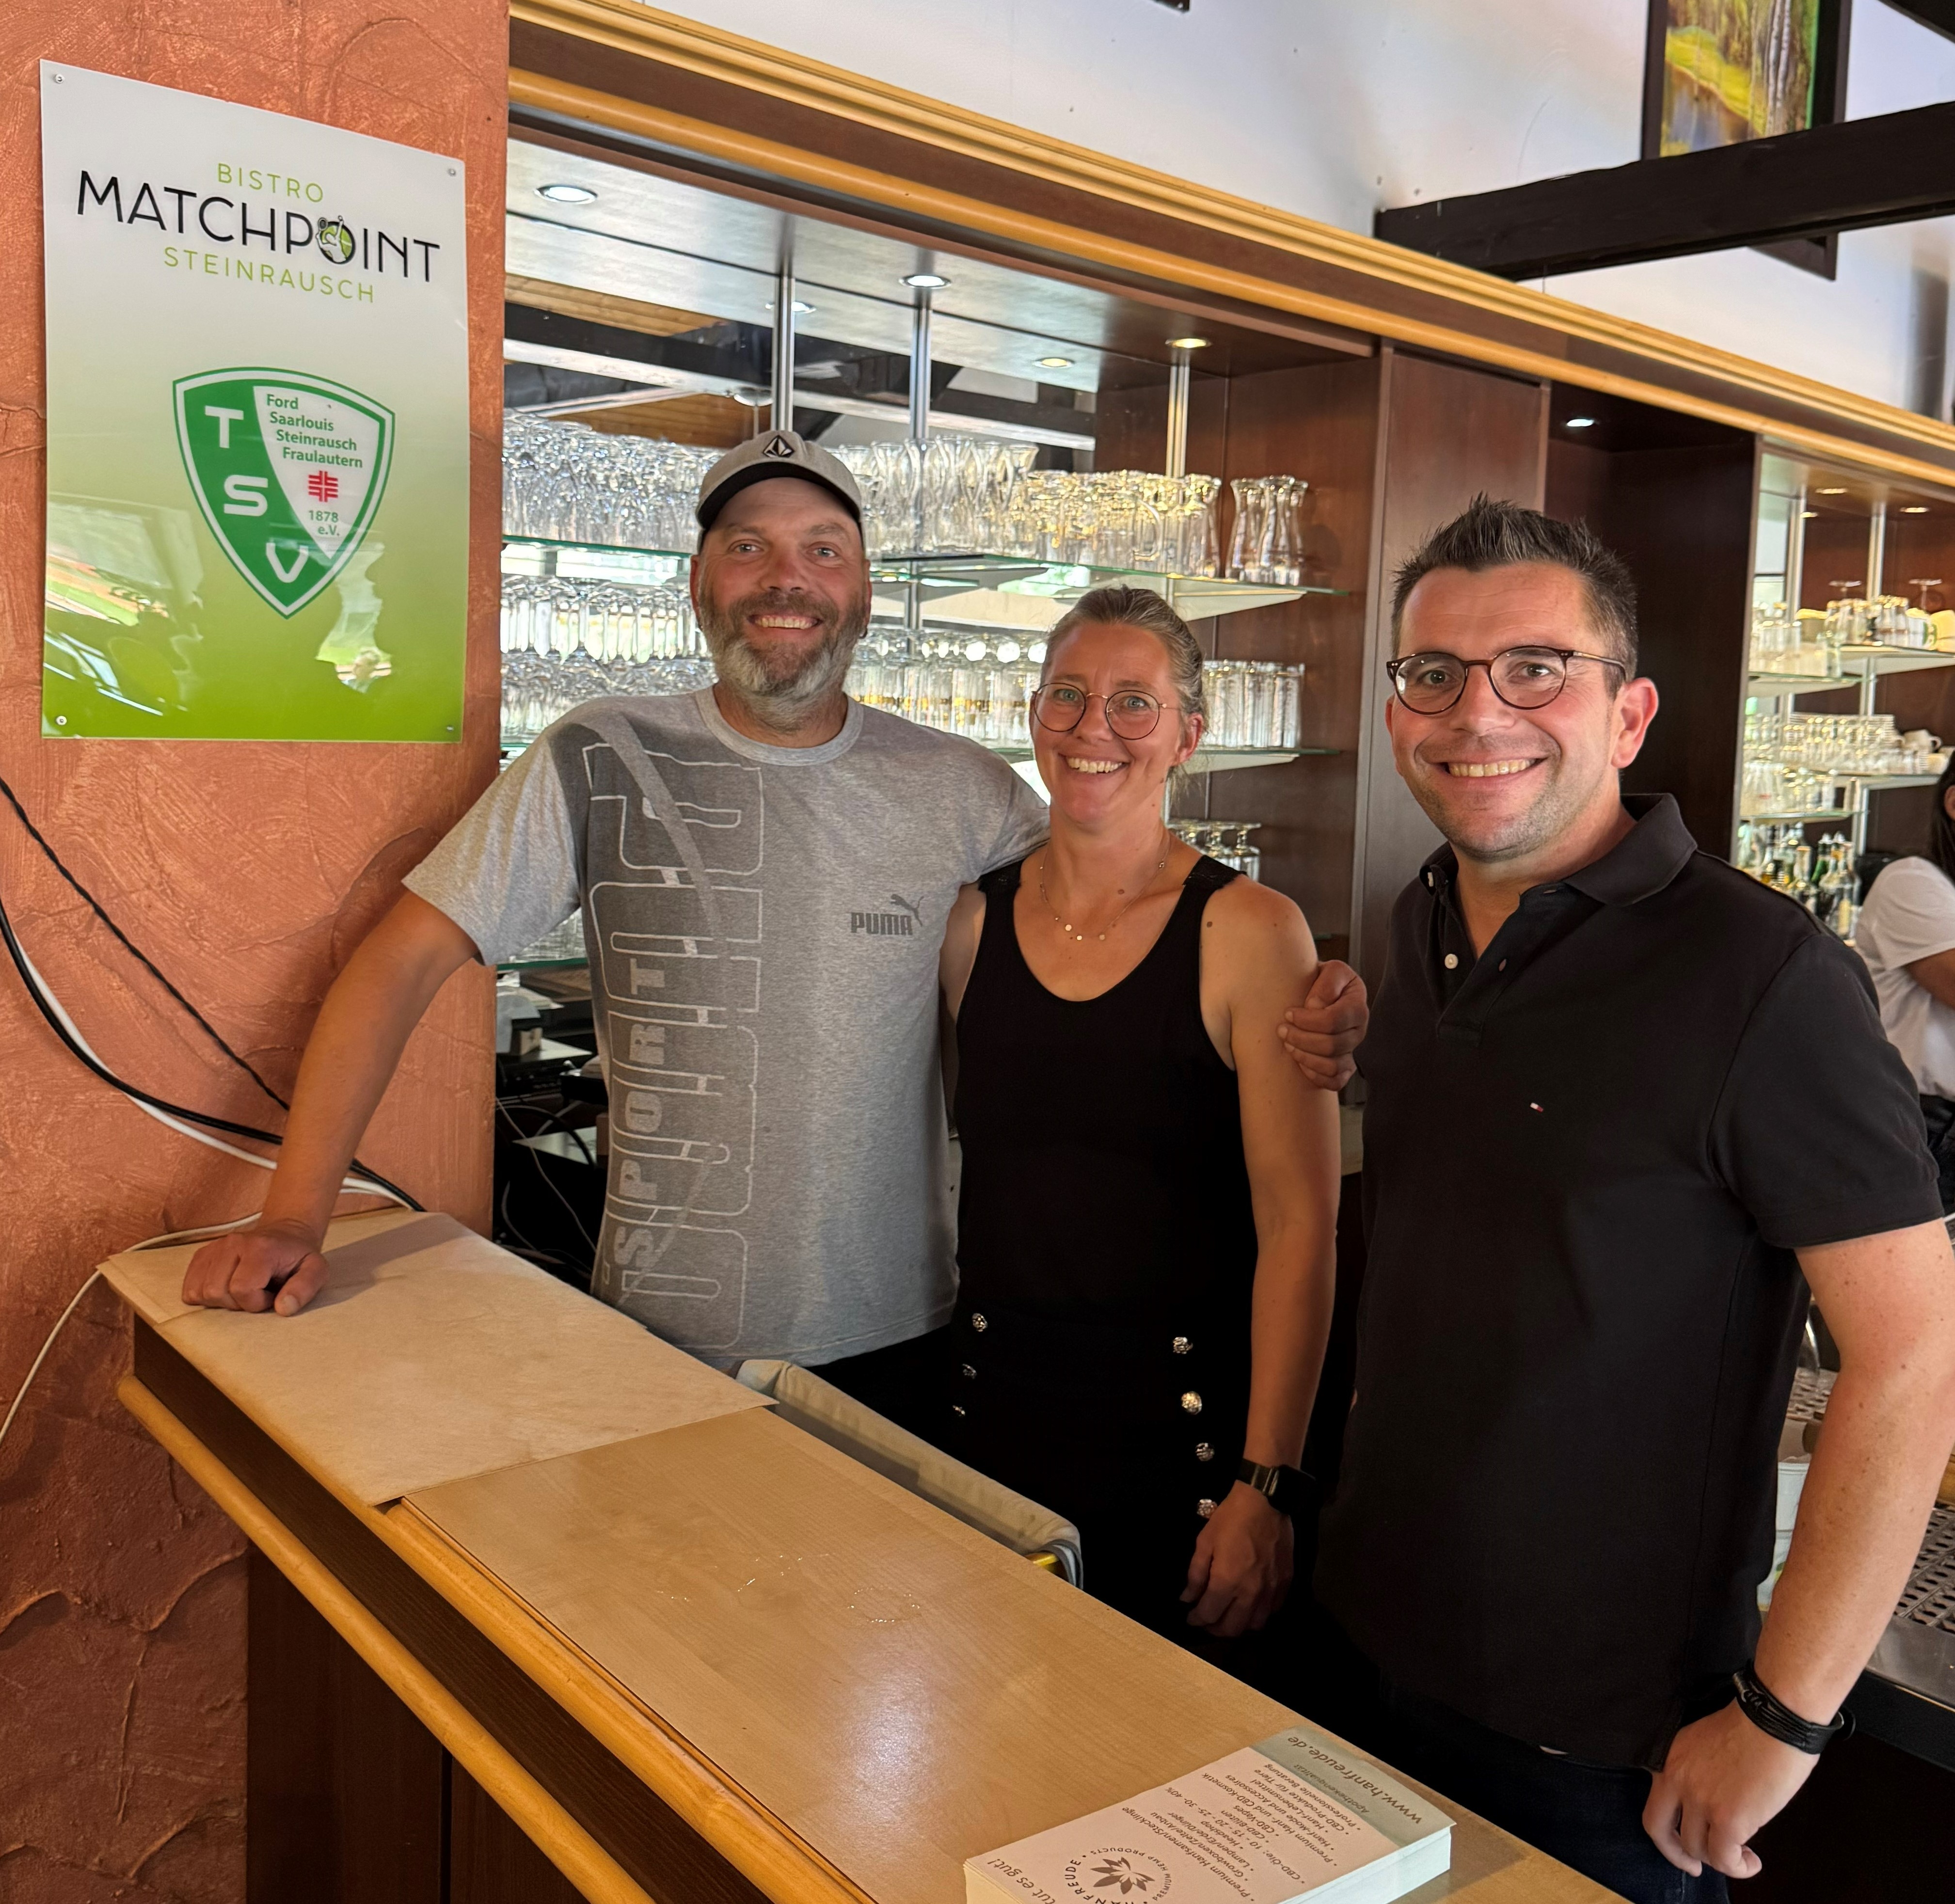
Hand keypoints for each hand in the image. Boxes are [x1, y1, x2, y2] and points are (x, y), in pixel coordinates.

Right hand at [181, 1218, 330, 1316]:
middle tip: (257, 1293)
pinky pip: (189, 1290)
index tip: (272, 1295)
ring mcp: (213, 1248)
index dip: (257, 1302)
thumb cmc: (298, 1258)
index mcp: (259, 1248)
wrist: (286, 1234)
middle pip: (216, 1292)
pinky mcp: (201, 1256)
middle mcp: (231, 1244)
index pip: (242, 1289)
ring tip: (243, 1290)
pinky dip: (205, 1297)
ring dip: (221, 1301)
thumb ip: (304, 1288)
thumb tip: (283, 1308)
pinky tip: (227, 1289)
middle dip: (238, 1304)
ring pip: (199, 1293)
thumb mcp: (316, 1270)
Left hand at [1181, 1483, 1293, 1637]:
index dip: (1196, 1619)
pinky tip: (1250, 1604)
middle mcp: (1250, 1593)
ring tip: (1228, 1613)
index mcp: (1227, 1582)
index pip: (1209, 1615)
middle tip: (1206, 1619)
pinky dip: (1259, 1614)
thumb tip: (1187, 1598)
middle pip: (1232, 1628)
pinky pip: (1273, 1610)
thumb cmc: (1230, 1519)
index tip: (1190, 1617)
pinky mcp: (1286, 1583)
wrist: (1265, 1501)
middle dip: (1215, 1628)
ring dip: (1239, 1624)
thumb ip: (1195, 1575)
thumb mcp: (1204, 1542)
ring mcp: (1271, 1590)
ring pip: (1255, 1624)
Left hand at [1278, 960, 1367, 1090]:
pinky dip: (1316, 1076)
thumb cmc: (1322, 981)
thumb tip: (1316, 1006)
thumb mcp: (1330, 970)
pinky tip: (1301, 1064)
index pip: (1334, 1021)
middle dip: (1301, 1039)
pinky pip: (1335, 1081)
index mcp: (1357, 1005)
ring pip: (1332, 1066)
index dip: (1307, 1021)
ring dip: (1305, 1057)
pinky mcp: (1345, 1065)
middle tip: (1282, 1030)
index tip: (1288, 1013)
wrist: (1320, 992)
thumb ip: (1326, 983)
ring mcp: (1352, 1050)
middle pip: (1331, 1045)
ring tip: (1288, 1044)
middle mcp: (1358, 1030)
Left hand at [1643, 1701, 1819, 1879]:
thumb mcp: (1704, 1745)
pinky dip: (1738, 1867)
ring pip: (1698, 1848)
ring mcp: (1700, 1800)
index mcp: (1670, 1760)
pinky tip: (1752, 1862)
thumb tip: (1707, 1806)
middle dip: (1680, 1856)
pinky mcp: (1727, 1818)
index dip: (1664, 1837)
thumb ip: (1696, 1774)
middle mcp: (1677, 1780)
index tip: (1682, 1851)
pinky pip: (1724, 1858)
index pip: (1653, 1809)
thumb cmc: (1752, 1727)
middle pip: (1662, 1832)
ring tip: (1742, 1855)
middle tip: (1699, 1867)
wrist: (1775, 1720)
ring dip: (1720, 1859)